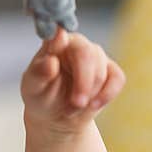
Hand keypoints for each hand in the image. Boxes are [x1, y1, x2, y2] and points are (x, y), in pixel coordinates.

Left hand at [21, 28, 124, 151]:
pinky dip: (105, 96)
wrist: (57, 115)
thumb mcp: (34, 88)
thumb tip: (50, 61)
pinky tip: (92, 106)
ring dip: (88, 96)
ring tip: (70, 109)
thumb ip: (40, 73)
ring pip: (101, 71)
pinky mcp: (110, 69)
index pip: (58, 36)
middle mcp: (76, 44)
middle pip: (87, 55)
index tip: (59, 36)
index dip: (60, 36)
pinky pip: (117, 79)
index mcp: (53, 43)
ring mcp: (95, 55)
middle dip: (83, 83)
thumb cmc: (41, 96)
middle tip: (75, 104)